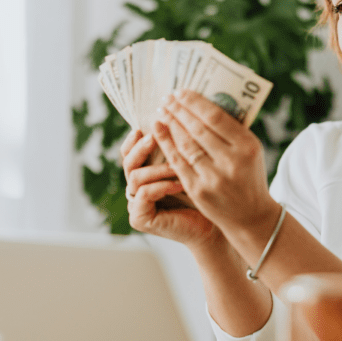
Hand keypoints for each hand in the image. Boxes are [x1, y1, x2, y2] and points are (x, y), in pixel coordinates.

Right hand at [120, 128, 223, 248]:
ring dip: (157, 169)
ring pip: (135, 177)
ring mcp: (136, 204)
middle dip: (141, 148)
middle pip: (127, 161)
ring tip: (177, 167)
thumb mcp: (190, 163)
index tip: (144, 127)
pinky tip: (179, 184)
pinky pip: (142, 195)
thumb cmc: (206, 193)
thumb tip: (174, 114)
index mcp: (145, 172)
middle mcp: (136, 187)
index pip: (130, 151)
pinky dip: (160, 187)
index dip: (134, 139)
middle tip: (155, 138)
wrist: (214, 226)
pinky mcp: (140, 218)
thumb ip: (178, 145)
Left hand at [152, 90, 277, 233]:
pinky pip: (177, 162)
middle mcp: (231, 161)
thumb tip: (203, 103)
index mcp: (247, 146)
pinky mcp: (198, 190)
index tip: (181, 92)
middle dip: (179, 110)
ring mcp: (213, 177)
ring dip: (170, 124)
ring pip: (185, 144)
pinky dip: (166, 144)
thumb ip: (232, 131)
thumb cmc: (249, 176)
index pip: (216, 117)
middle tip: (167, 98)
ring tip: (162, 112)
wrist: (251, 216)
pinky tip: (158, 131)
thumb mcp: (251, 151)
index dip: (195, 103)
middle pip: (198, 129)